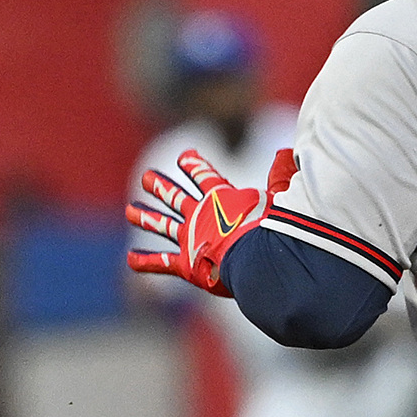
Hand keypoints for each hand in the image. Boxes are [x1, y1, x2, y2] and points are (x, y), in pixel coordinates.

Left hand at [127, 147, 294, 296]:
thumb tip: (287, 153)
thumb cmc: (272, 231)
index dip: (194, 166)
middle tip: (146, 177)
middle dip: (160, 187)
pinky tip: (129, 260)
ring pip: (163, 225)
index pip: (205, 177)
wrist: (257, 261)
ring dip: (146, 217)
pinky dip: (146, 262)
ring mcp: (190, 238)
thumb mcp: (280, 199)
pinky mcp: (186, 263)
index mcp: (222, 199)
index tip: (184, 156)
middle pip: (176, 197)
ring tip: (130, 210)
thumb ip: (281, 177)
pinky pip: (163, 263)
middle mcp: (201, 215)